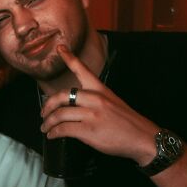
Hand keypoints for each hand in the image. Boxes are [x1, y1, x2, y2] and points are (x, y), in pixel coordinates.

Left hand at [40, 46, 157, 163]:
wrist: (142, 137)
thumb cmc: (128, 123)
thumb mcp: (113, 103)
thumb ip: (94, 101)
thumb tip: (73, 108)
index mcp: (101, 90)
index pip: (83, 70)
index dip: (69, 58)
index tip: (60, 48)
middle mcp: (95, 99)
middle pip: (61, 96)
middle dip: (47, 105)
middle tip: (43, 113)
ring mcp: (92, 114)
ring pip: (59, 114)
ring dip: (48, 122)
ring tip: (45, 127)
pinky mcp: (89, 130)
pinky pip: (63, 129)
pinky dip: (54, 132)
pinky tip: (52, 135)